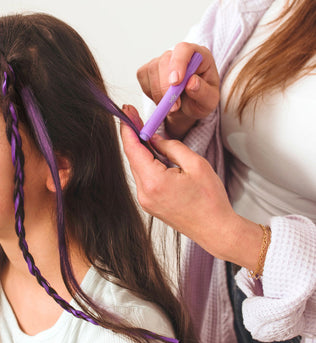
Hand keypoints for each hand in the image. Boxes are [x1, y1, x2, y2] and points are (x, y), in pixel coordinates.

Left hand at [120, 106, 262, 269]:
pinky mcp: (149, 205)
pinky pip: (144, 178)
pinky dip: (148, 165)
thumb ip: (171, 147)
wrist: (216, 230)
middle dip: (135, 136)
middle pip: (133, 158)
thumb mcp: (195, 164)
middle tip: (139, 118)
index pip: (132, 149)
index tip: (127, 111)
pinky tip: (158, 157)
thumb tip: (155, 138)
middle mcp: (144, 193)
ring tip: (153, 137)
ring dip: (143, 151)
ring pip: (138, 167)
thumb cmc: (210, 200)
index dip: (128, 128)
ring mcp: (145, 201)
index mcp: (154, 182)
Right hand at [137, 43, 219, 138]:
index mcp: (198, 56)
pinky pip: (143, 78)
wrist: (186, 108)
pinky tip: (161, 99)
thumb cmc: (200, 101)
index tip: (176, 82)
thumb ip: (204, 92)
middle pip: (165, 61)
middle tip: (174, 107)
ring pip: (152, 70)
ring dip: (158, 93)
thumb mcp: (209, 102)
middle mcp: (179, 54)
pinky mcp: (148, 69)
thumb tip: (192, 82)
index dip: (178, 63)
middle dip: (165, 86)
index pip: (184, 49)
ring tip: (171, 107)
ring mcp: (162, 60)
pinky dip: (150, 92)